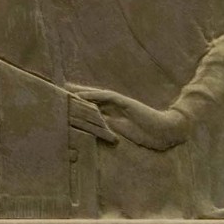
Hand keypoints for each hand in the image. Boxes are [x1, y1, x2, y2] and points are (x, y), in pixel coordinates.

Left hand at [67, 84, 188, 151]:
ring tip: (65, 89)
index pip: (92, 107)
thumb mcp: (120, 134)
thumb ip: (108, 130)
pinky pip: (107, 97)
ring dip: (81, 93)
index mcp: (112, 114)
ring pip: (96, 96)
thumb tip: (91, 132)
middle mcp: (114, 107)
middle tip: (59, 89)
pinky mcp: (126, 102)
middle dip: (76, 94)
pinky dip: (94, 96)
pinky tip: (83, 95)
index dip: (78, 104)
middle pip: (91, 98)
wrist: (164, 131)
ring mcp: (120, 103)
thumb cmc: (146, 135)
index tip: (64, 102)